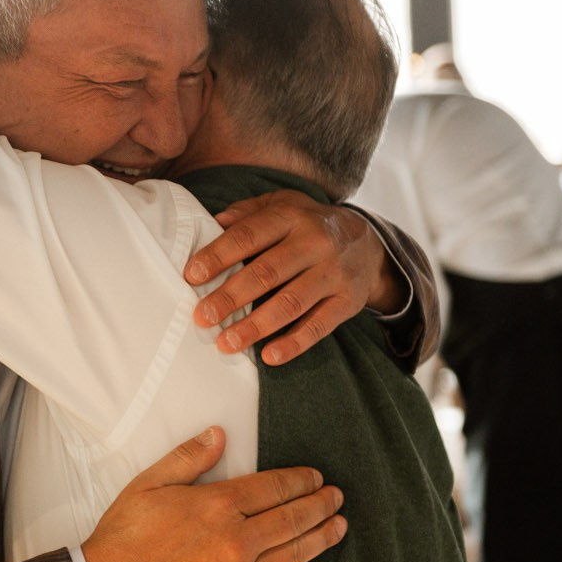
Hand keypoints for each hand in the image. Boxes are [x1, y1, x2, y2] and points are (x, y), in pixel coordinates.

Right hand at [79, 426, 344, 561]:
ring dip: (322, 538)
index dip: (301, 480)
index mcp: (218, 505)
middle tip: (337, 497)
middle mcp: (237, 540)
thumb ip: (189, 457)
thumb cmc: (126, 533)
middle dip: (320, 505)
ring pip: (294, 553)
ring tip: (339, 526)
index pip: (275, 487)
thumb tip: (219, 434)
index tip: (316, 476)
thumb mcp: (150, 483)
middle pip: (293, 518)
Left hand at [181, 190, 400, 364]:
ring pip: (291, 303)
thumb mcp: (282, 205)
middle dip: (230, 297)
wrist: (369, 241)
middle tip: (202, 317)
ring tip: (226, 342)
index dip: (219, 256)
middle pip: (267, 272)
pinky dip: (293, 343)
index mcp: (291, 216)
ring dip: (255, 326)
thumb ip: (247, 212)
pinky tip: (269, 356)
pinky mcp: (348, 301)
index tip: (192, 276)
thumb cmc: (308, 225)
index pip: (249, 235)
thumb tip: (212, 222)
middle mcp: (315, 242)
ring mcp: (334, 273)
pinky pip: (319, 326)